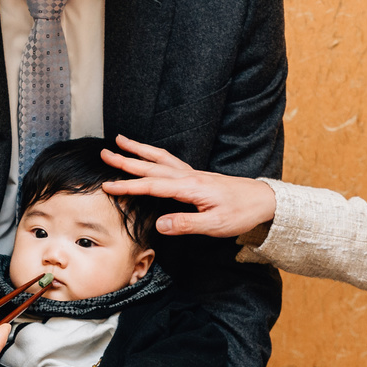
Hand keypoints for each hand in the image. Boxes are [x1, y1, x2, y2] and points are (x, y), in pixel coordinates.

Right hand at [100, 134, 276, 238]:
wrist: (263, 200)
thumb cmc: (241, 213)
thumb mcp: (214, 225)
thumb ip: (186, 224)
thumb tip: (159, 225)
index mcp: (190, 188)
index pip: (152, 186)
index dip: (128, 187)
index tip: (108, 187)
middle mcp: (188, 176)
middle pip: (151, 166)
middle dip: (126, 160)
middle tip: (104, 154)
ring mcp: (192, 174)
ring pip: (159, 159)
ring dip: (139, 150)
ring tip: (120, 141)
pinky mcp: (196, 176)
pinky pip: (169, 162)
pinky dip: (154, 155)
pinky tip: (148, 155)